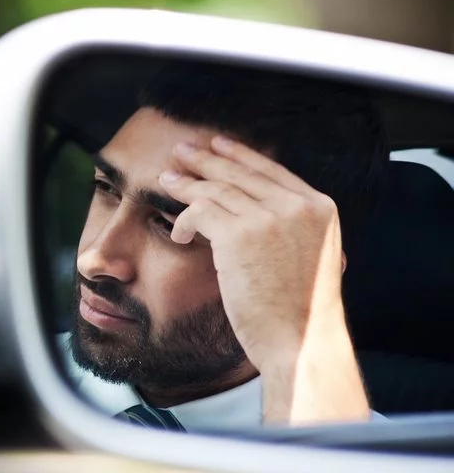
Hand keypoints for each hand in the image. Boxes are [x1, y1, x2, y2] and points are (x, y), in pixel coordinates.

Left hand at [159, 135, 369, 422]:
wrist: (301, 342)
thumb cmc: (301, 311)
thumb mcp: (311, 255)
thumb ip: (292, 227)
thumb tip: (254, 208)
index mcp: (320, 208)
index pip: (272, 170)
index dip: (241, 155)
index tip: (218, 144)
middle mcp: (298, 206)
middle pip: (241, 173)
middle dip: (207, 160)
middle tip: (182, 151)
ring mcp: (269, 218)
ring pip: (216, 189)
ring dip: (187, 185)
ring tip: (167, 180)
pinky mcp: (239, 234)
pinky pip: (200, 212)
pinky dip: (184, 220)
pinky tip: (178, 233)